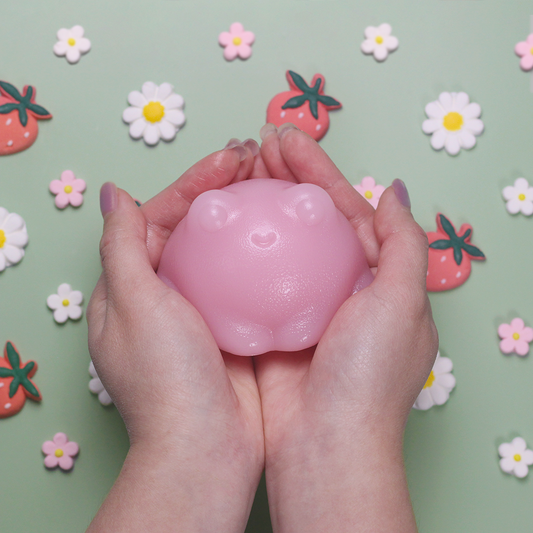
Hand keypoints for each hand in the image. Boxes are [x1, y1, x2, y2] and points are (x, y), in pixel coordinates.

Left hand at [86, 141, 264, 531]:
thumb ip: (122, 246)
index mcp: (132, 284)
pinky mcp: (235, 323)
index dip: (194, 184)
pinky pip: (251, 276)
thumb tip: (112, 193)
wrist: (206, 447)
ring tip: (276, 184)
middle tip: (258, 159)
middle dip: (225, 189)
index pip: (160, 216)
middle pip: (197, 227)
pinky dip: (266, 253)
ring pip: (227, 247)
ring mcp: (204, 308)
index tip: (230, 159)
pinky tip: (289, 235)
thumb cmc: (166, 379)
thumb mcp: (133, 304)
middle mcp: (166, 292)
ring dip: (248, 215)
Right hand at [255, 124, 438, 531]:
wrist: (325, 444)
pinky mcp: (269, 320)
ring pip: (275, 241)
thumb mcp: (402, 302)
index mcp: (373, 276)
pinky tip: (220, 224)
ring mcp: (299, 302)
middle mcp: (337, 285)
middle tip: (256, 144)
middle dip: (284, 176)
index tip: (287, 139)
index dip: (317, 171)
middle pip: (306, 219)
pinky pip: (251, 274)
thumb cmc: (369, 377)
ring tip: (235, 171)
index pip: (344, 208)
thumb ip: (402, 243)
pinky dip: (239, 248)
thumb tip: (395, 191)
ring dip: (259, 205)